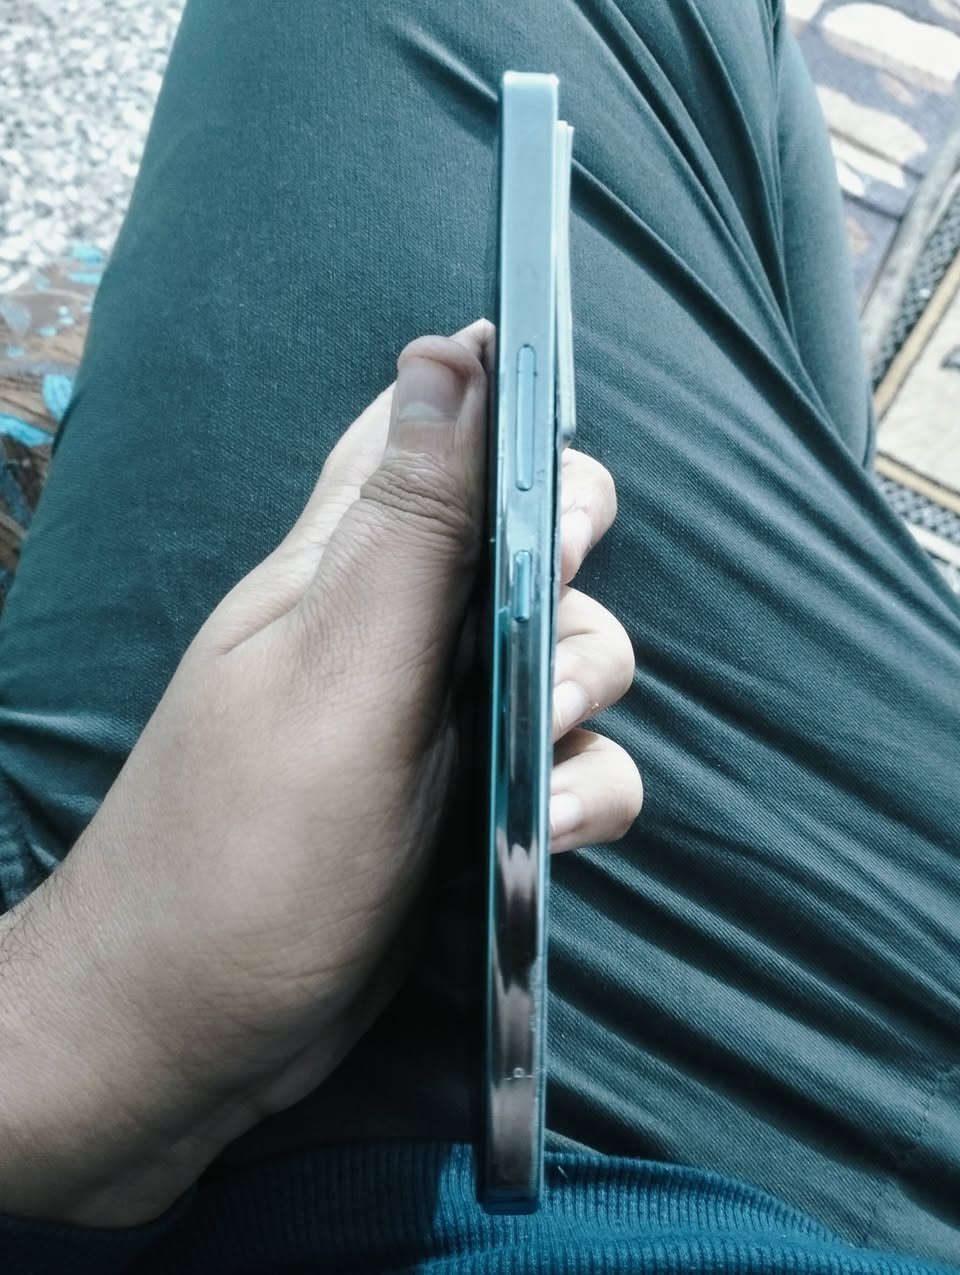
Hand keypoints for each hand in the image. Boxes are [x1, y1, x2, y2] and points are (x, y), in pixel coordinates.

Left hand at [0, 318, 641, 1226]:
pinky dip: (588, 789)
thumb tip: (448, 355)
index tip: (553, 434)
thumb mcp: (340, 675)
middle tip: (550, 609)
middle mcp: (400, 626)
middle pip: (526, 532)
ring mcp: (439, 716)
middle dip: (571, 558)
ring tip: (543, 755)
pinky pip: (575, 764)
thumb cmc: (243, 854)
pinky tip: (550, 829)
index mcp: (344, 567)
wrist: (194, 1034)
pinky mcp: (470, 799)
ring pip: (569, 650)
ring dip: (589, 689)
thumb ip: (411, 525)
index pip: (423, 430)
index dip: (498, 405)